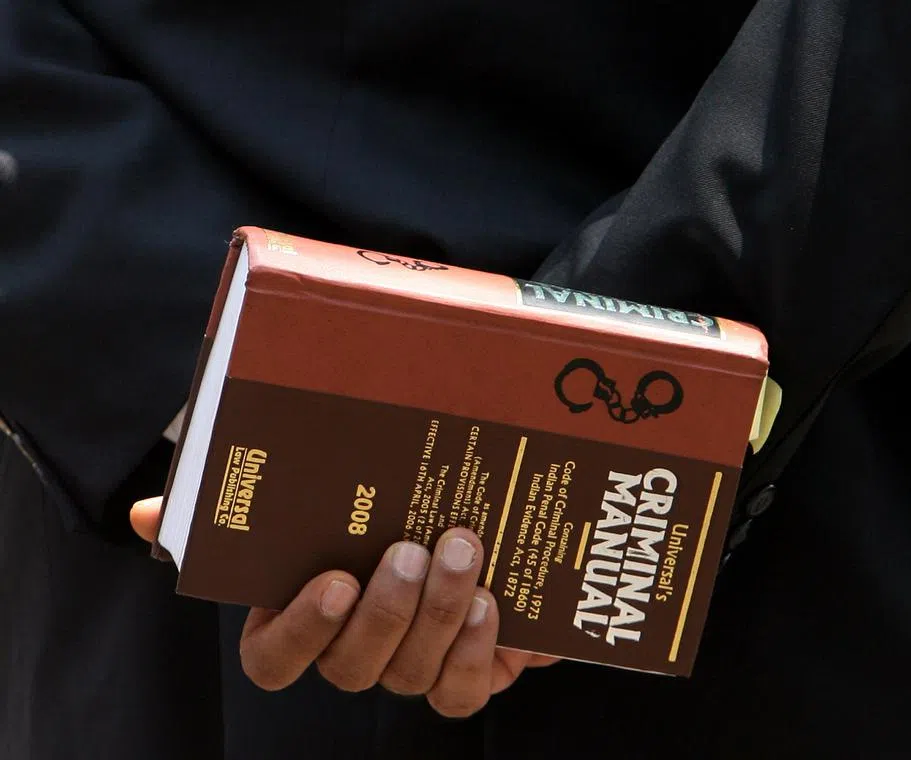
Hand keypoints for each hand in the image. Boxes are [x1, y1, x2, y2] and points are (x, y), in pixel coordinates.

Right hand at [131, 497, 557, 716]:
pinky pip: (459, 691)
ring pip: (409, 671)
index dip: (300, 632)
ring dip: (436, 612)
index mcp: (304, 618)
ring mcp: (406, 670)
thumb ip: (241, 508)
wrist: (481, 526)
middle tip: (410, 549)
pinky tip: (487, 602)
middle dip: (384, 610)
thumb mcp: (323, 496)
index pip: (273, 660)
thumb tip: (146, 515)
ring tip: (462, 550)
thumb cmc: (386, 512)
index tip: (332, 580)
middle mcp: (351, 653)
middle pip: (350, 666)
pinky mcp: (461, 677)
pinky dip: (474, 649)